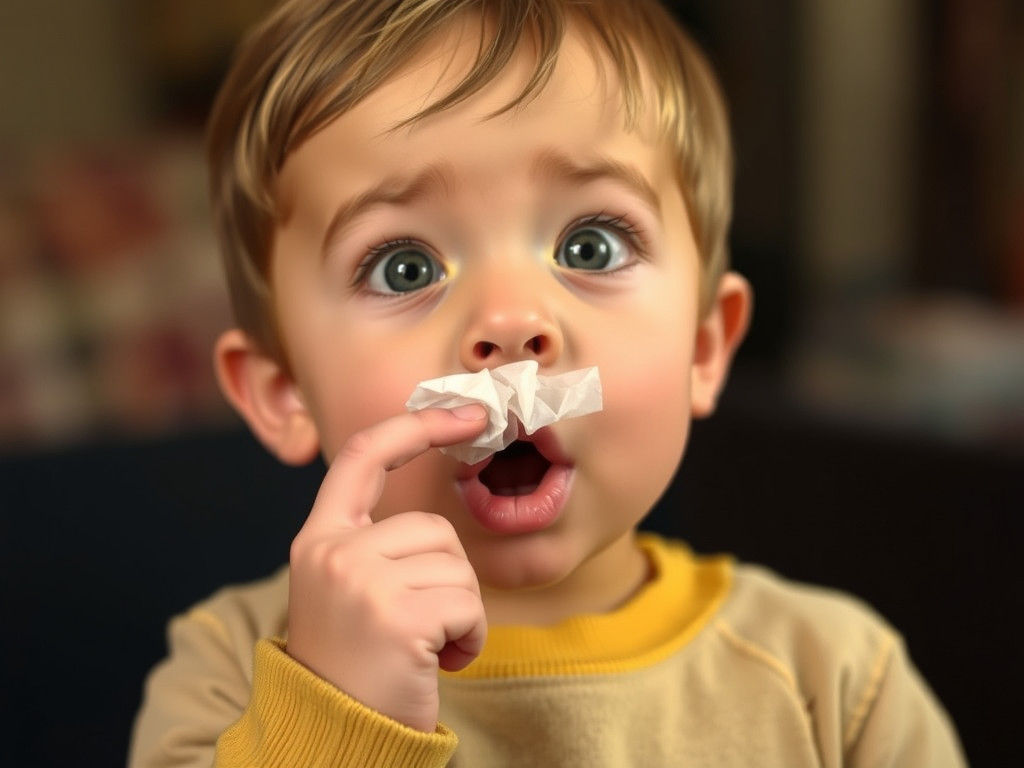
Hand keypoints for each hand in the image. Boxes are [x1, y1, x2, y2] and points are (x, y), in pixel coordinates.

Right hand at [286, 406, 488, 731]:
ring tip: (424, 648)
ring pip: (457, 567)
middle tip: (420, 626)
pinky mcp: (396, 614)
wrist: (332, 739)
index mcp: (318, 540)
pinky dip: (469, 638)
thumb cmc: (356, 667)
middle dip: (447, 579)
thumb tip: (434, 524)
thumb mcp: (347, 593)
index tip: (465, 413)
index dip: (415, 426)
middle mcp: (331, 552)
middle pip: (432, 528)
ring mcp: (359, 581)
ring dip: (460, 613)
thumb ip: (375, 547)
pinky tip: (439, 663)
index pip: (362, 456)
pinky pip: (468, 605)